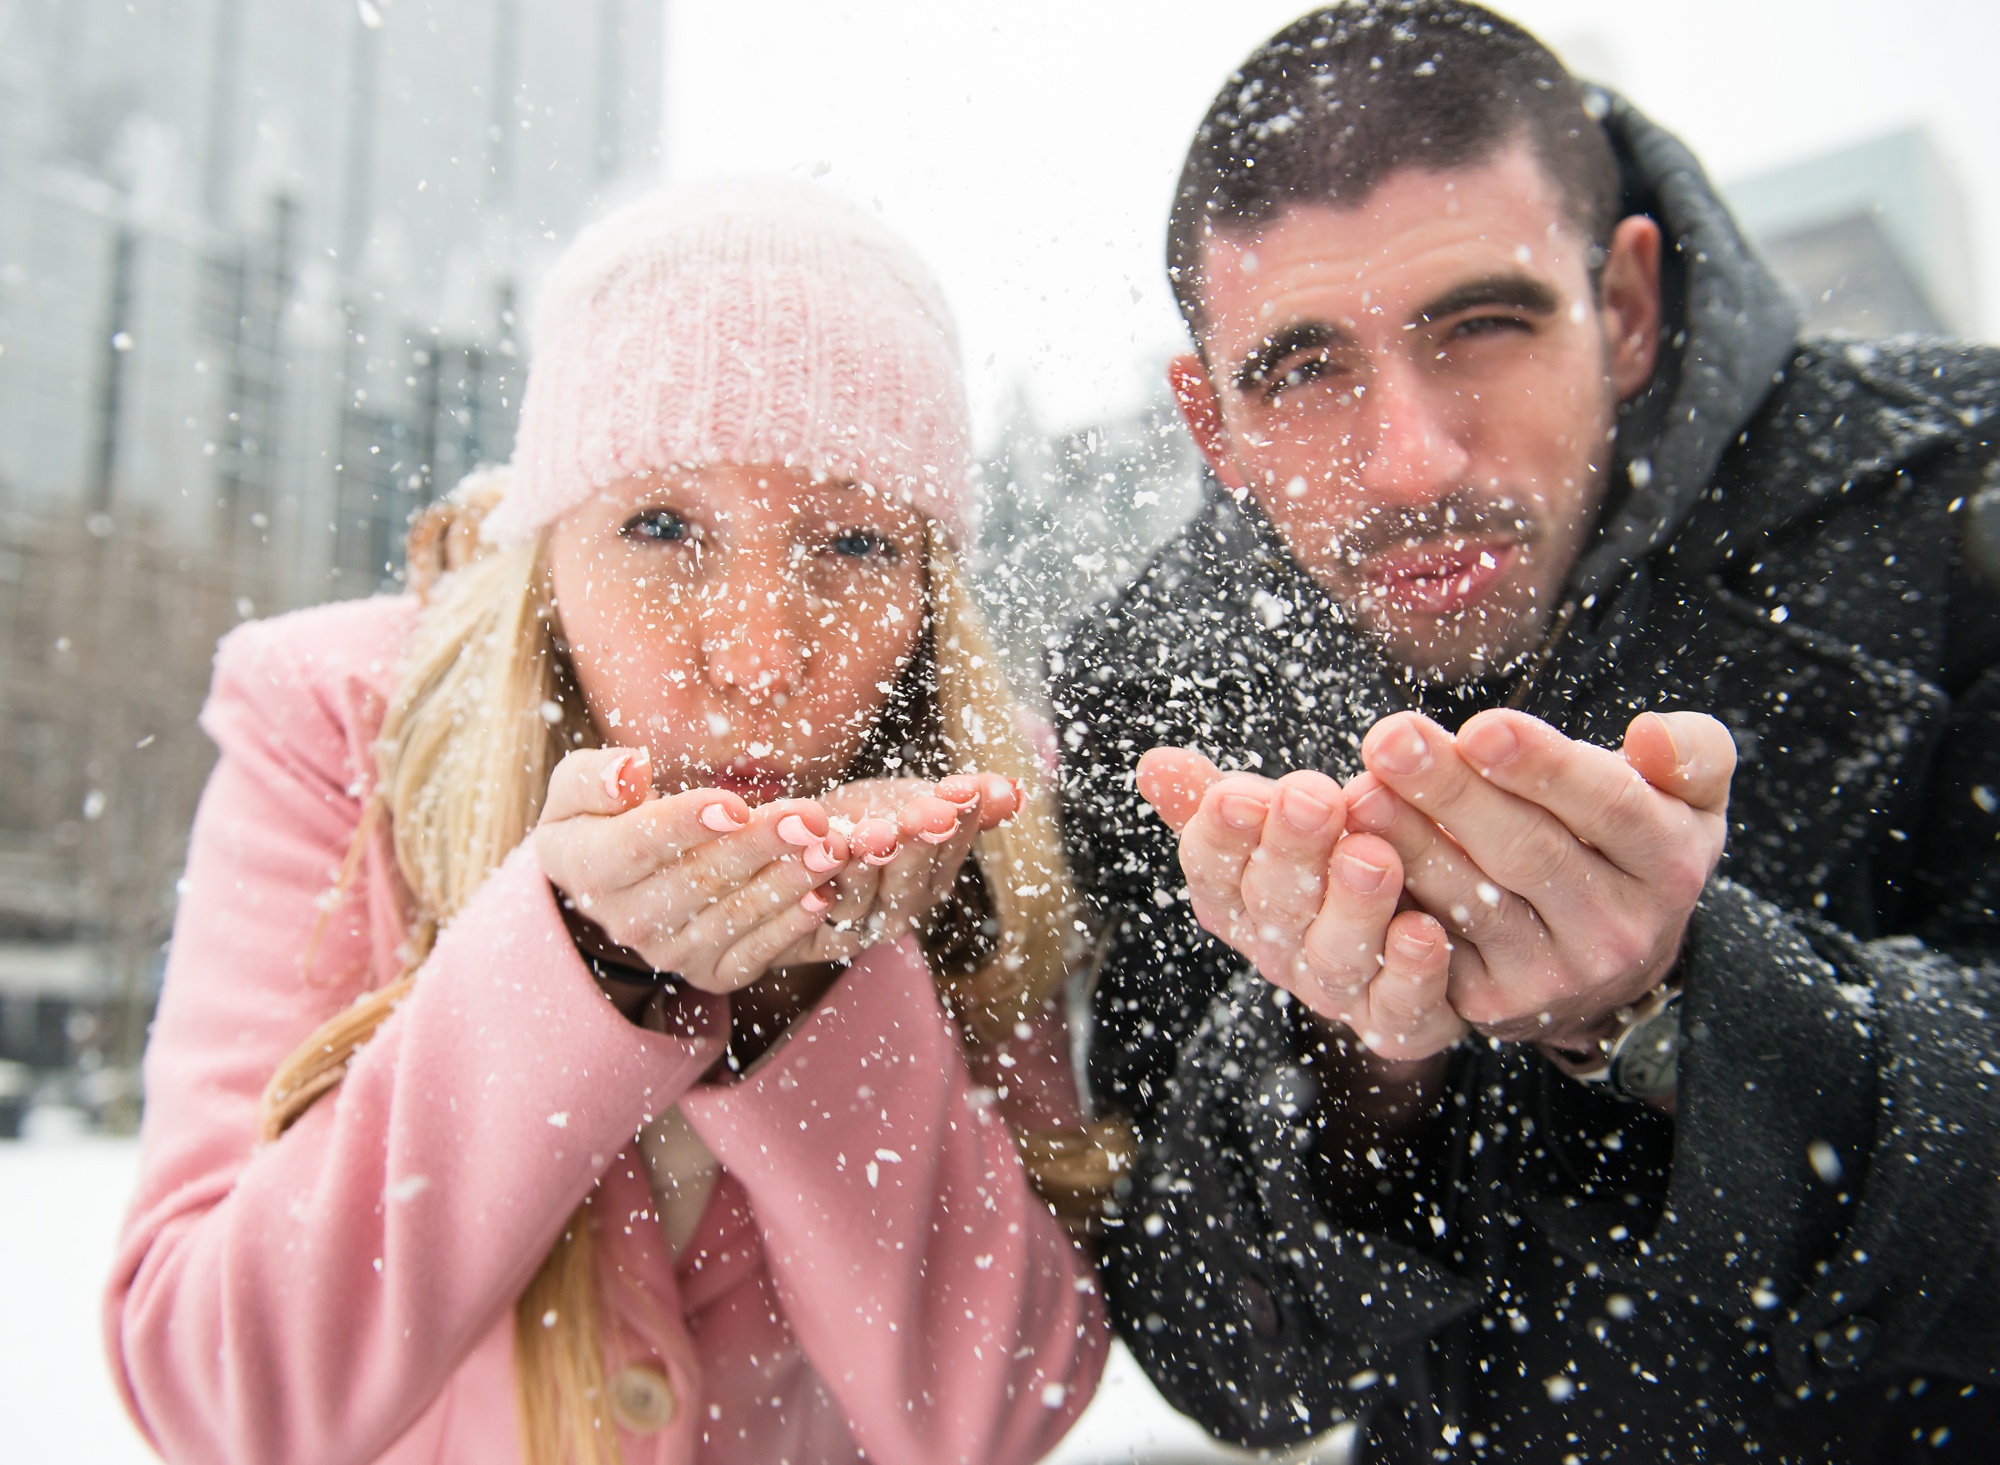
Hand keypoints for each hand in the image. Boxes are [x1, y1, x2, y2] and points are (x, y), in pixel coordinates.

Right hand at [536, 745, 852, 992]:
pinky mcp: (709, 973)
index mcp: (590, 869)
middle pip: (701, 880)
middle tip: (811, 818)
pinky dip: (793, 926)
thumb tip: (630, 769)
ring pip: (735, 915)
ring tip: (831, 849)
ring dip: (789, 883)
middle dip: (761, 847)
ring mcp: (670, 953)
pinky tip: (824, 895)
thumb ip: (594, 778)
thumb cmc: (601, 818)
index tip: (736, 803)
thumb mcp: (576, 788)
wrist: (610, 887)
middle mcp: (628, 920)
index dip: (689, 824)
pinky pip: (754, 952)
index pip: (641, 846)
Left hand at [799, 771, 1021, 963]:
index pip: (952, 847)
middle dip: (919, 844)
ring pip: (860, 895)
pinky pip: (813, 907)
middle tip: (925, 813)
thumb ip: (966, 800)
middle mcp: (899, 909)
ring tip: (873, 832)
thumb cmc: (872, 819)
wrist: (808, 847)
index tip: (963, 788)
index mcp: (933, 878)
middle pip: (911, 878)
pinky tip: (821, 846)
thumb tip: (1016, 789)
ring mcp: (854, 922)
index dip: (960, 819)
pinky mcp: (807, 930)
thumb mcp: (918, 802)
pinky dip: (817, 875)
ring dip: (866, 864)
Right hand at [1137, 748, 1465, 1057]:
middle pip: (1274, 906)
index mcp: (1238, 899)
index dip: (1222, 835)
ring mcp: (1337, 989)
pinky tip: (1424, 930)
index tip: (1238, 794)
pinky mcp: (1400, 1018)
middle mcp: (1280, 949)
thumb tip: (1153, 763)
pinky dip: (1411, 970)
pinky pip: (1400, 1003)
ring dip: (1353, 906)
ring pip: (1336, 955)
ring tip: (1372, 855)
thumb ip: (1217, 797)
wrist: (1417, 926)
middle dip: (1291, 851)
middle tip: (1312, 799)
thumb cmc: (1328, 863)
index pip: (1212, 869)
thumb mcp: (1273, 822)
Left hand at [1345, 708, 1732, 1045]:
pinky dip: (1394, 901)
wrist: (1616, 961)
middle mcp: (1618, 929)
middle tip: (1388, 740)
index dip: (1542, 767)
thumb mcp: (1685, 796)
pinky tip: (1355, 857)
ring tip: (1362, 793)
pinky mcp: (1495, 1003)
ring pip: (1477, 902)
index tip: (1481, 727)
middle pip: (1528, 850)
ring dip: (1412, 846)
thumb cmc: (1630, 844)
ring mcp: (1556, 975)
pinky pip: (1438, 947)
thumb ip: (1689, 753)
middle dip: (1452, 791)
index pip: (1607, 806)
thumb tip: (1650, 735)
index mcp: (1668, 862)